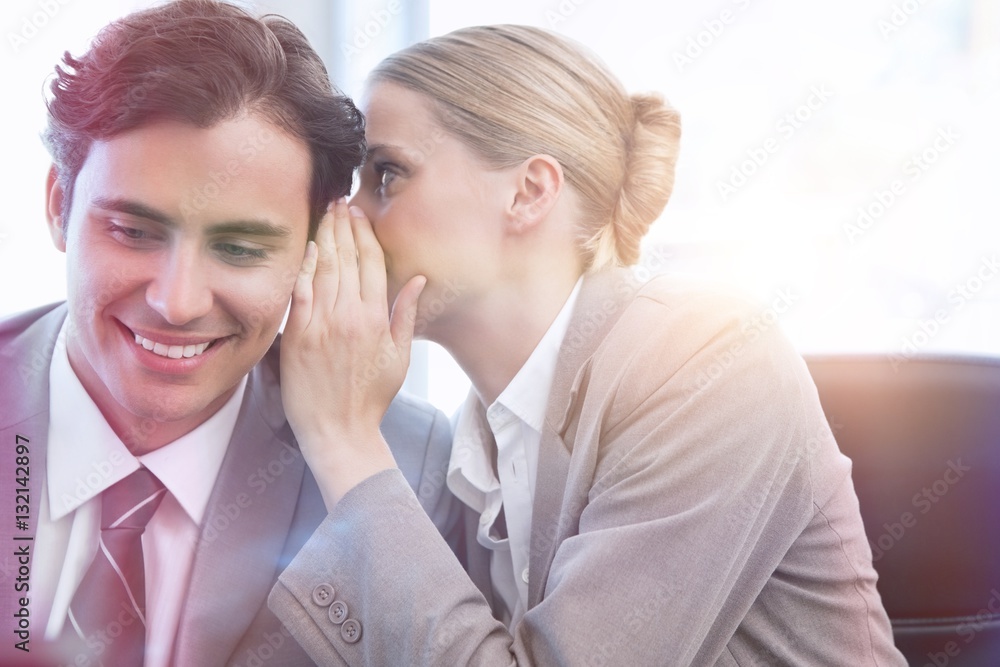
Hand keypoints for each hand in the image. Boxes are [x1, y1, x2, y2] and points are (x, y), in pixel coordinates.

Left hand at [280, 199, 426, 507]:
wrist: (338, 429)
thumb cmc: (372, 396)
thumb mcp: (400, 356)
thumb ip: (406, 314)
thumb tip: (418, 280)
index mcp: (375, 319)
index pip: (370, 264)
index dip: (364, 234)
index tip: (359, 213)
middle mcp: (348, 316)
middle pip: (345, 259)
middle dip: (342, 227)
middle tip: (338, 201)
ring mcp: (320, 324)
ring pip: (322, 270)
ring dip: (323, 238)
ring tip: (323, 214)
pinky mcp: (297, 336)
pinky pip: (299, 292)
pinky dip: (302, 268)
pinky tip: (305, 248)